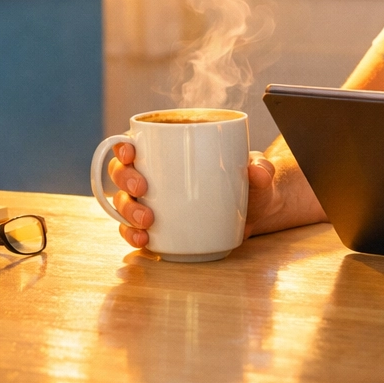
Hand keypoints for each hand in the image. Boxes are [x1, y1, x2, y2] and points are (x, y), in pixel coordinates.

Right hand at [107, 141, 284, 249]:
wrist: (256, 213)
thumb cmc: (250, 182)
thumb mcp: (260, 173)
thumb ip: (262, 169)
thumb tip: (256, 172)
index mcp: (171, 151)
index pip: (136, 142)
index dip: (124, 145)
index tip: (131, 152)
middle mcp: (155, 174)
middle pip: (121, 172)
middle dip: (124, 179)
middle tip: (142, 189)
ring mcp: (153, 202)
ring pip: (123, 202)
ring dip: (127, 210)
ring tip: (147, 221)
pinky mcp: (158, 228)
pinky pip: (134, 231)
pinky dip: (133, 235)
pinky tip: (144, 240)